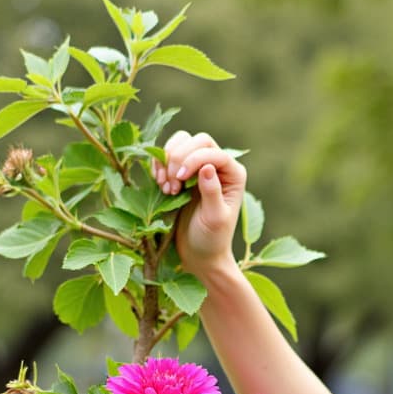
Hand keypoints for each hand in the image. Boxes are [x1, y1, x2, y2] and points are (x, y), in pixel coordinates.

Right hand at [151, 129, 246, 275]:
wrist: (198, 253)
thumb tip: (207, 167)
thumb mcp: (214, 219)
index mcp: (233, 174)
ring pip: (181, 141)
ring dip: (168, 159)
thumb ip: (212, 193)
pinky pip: (168, 153)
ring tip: (166, 188)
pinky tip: (159, 183)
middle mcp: (218, 165)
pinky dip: (159, 163)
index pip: (213, 151)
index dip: (193, 159)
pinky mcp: (182, 171)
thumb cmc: (211, 239)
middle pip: (197, 140)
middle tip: (172, 186)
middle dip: (180, 157)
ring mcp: (199, 166)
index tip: (179, 178)